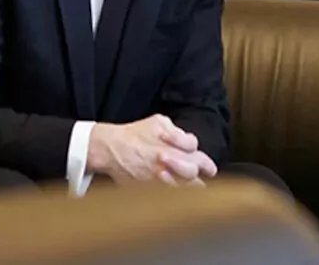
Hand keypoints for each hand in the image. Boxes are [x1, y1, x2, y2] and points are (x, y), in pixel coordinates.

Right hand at [87, 114, 217, 185]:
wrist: (110, 148)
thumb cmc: (134, 134)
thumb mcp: (159, 122)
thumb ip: (177, 132)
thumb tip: (189, 141)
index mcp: (173, 144)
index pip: (198, 154)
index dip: (205, 162)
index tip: (208, 167)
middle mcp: (168, 161)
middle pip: (193, 171)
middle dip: (203, 174)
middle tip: (207, 177)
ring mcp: (158, 176)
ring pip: (182, 187)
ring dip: (192, 187)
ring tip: (198, 187)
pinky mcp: (148, 188)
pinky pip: (167, 196)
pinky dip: (176, 195)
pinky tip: (180, 194)